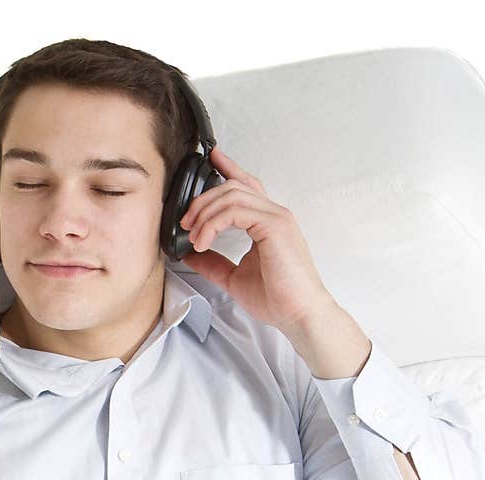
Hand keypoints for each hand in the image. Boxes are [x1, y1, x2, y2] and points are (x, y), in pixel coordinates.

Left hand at [179, 146, 333, 332]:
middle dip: (202, 200)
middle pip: (232, 187)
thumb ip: (213, 262)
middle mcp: (274, 214)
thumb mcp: (234, 277)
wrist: (299, 315)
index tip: (209, 160)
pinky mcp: (274, 226)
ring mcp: (276, 217)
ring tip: (192, 235)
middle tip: (185, 221)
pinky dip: (213, 223)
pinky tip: (203, 241)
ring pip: (231, 194)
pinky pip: (236, 210)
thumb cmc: (277, 298)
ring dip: (204, 212)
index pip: (246, 186)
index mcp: (267, 222)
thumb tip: (189, 253)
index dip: (227, 168)